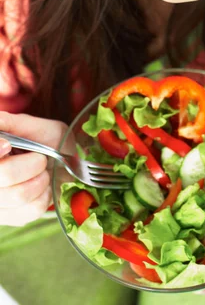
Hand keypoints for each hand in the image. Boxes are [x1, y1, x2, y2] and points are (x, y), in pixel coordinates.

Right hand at [0, 111, 67, 226]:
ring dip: (41, 180)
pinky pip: (32, 209)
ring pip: (19, 195)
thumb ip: (9, 122)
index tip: (7, 145)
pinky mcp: (10, 218)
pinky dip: (45, 195)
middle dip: (31, 164)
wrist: (62, 161)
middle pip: (4, 175)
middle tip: (40, 158)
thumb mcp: (31, 125)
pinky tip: (42, 187)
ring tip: (43, 172)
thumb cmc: (45, 140)